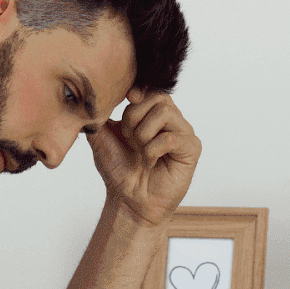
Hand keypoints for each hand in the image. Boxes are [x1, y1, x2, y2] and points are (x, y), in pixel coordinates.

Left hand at [86, 87, 201, 227]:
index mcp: (152, 114)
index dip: (138, 92)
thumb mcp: (101, 137)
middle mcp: (171, 120)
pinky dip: (153, 150)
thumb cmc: (118, 169)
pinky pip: (171, 138)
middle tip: (129, 138)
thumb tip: (98, 97)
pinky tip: (149, 162)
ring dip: (143, 133)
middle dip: (134, 116)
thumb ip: (100, 115)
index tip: (127, 99)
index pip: (151, 89)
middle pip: (157, 97)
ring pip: (165, 113)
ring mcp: (183, 133)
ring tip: (139, 150)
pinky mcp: (191, 149)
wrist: (127, 199)